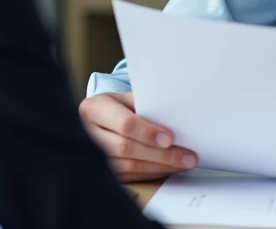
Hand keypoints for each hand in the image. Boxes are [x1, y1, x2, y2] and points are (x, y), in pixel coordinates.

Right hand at [77, 92, 197, 181]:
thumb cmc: (117, 106)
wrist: (97, 119)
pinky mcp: (102, 172)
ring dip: (161, 167)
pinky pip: (131, 176)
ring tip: (184, 163)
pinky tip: (169, 169)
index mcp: (94, 109)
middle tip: (187, 156)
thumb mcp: (126, 98)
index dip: (148, 132)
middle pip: (127, 148)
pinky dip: (153, 173)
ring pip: (129, 167)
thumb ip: (145, 105)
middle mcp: (88, 134)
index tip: (170, 138)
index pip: (124, 124)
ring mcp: (92, 157)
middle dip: (161, 154)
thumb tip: (176, 118)